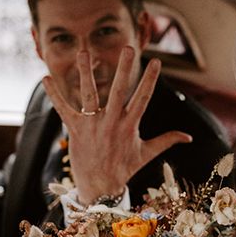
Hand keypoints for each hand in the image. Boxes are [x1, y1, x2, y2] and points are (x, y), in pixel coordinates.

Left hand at [42, 47, 191, 204]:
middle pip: (119, 90)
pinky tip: (46, 78)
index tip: (156, 61)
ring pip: (89, 94)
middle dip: (125, 68)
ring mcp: (92, 125)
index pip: (143, 97)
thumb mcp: (147, 154)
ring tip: (84, 52)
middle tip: (129, 48)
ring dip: (86, 72)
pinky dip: (54, 94)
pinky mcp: (75, 129)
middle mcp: (111, 122)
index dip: (150, 79)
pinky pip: (63, 108)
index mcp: (129, 125)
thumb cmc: (124, 169)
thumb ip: (167, 140)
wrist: (100, 188)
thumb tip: (189, 137)